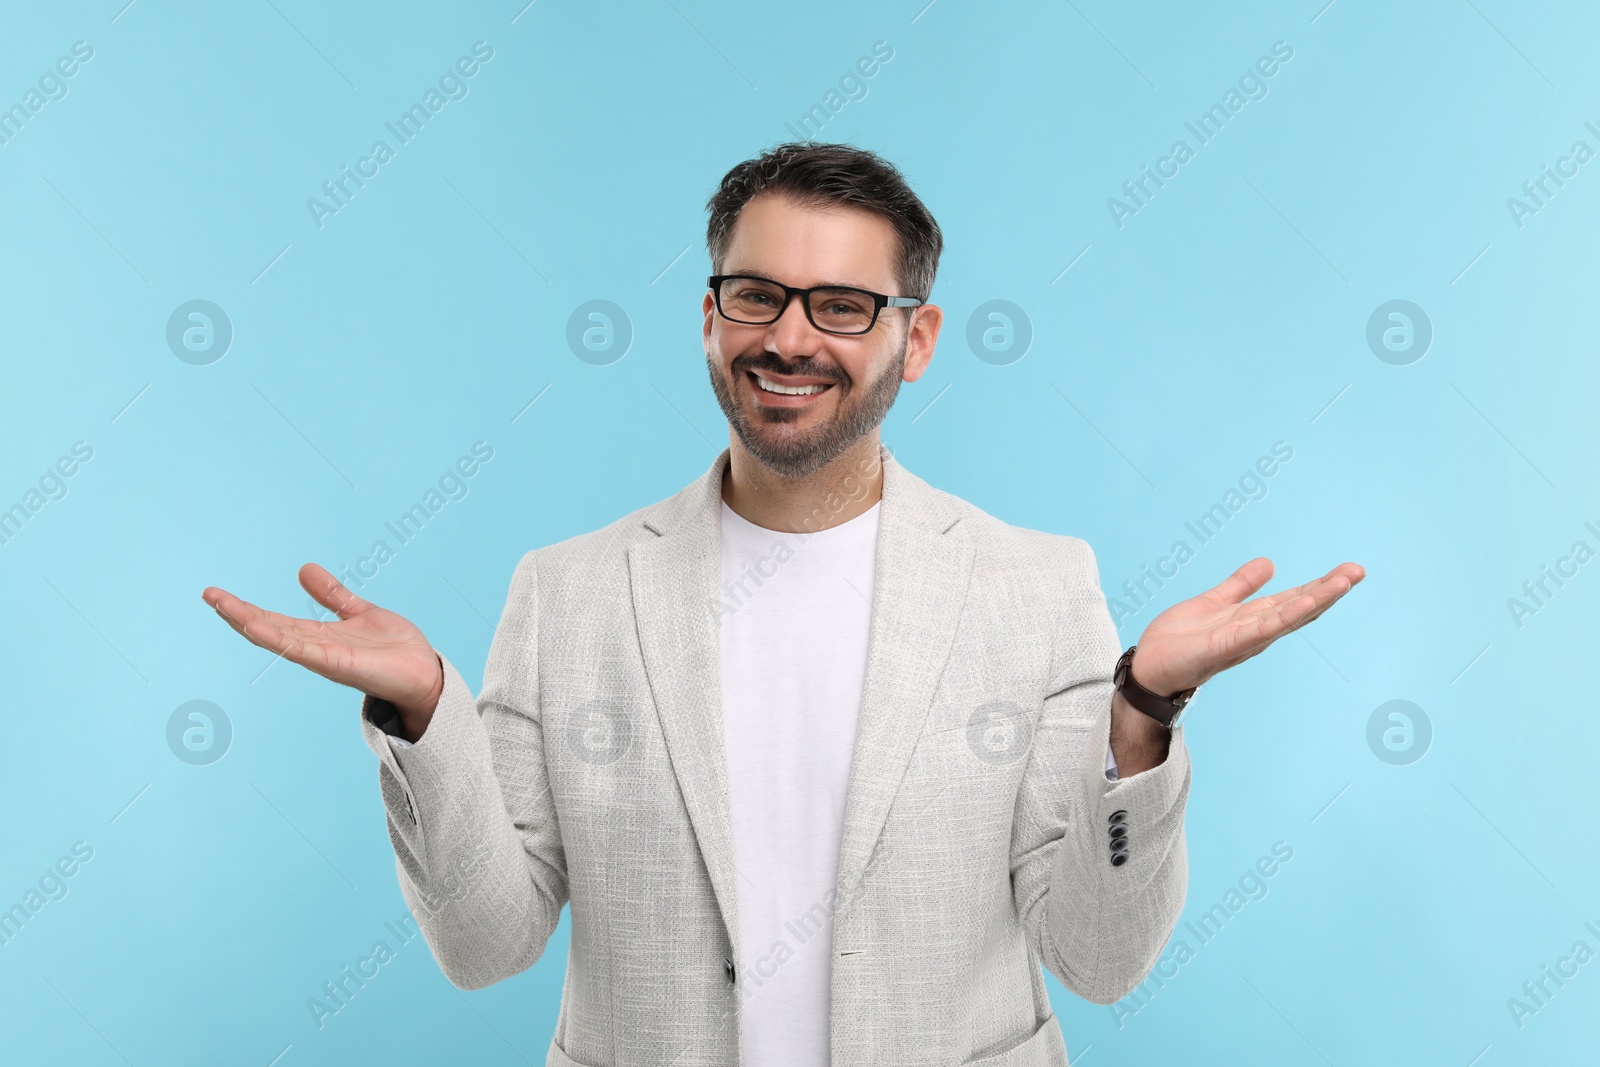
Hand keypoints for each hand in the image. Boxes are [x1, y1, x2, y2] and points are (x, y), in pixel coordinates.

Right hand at [202, 564, 443, 738]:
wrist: (425, 672)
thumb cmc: (395, 649)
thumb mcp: (359, 612)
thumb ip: (332, 595)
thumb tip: (303, 568)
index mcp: (319, 637)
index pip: (275, 620)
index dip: (246, 608)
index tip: (217, 594)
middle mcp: (315, 649)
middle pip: (269, 629)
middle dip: (238, 614)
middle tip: (209, 595)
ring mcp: (324, 659)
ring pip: (279, 640)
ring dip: (251, 624)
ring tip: (224, 607)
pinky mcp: (338, 665)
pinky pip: (303, 651)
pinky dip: (279, 639)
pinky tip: (257, 627)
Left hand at [1130, 557, 1364, 696]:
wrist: (1148, 666)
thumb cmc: (1179, 640)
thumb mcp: (1214, 603)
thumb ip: (1240, 585)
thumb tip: (1270, 562)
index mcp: (1253, 619)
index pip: (1293, 599)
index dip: (1321, 585)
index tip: (1349, 570)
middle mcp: (1255, 632)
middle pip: (1298, 607)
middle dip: (1329, 590)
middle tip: (1359, 571)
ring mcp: (1243, 640)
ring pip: (1287, 617)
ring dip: (1316, 599)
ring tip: (1342, 581)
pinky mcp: (1225, 646)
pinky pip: (1259, 629)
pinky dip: (1282, 617)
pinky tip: (1303, 602)